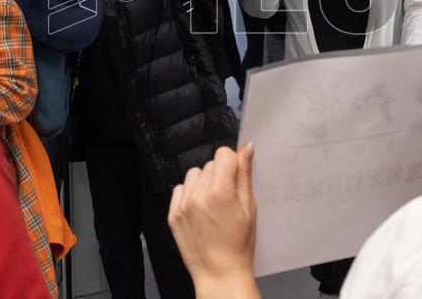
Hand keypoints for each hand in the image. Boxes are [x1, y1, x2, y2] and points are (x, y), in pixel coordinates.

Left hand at [169, 145, 259, 297]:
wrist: (219, 273)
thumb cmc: (239, 245)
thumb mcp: (249, 208)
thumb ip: (245, 175)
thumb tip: (246, 149)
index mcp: (220, 192)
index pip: (223, 154)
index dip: (233, 163)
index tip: (236, 176)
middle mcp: (198, 195)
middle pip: (210, 164)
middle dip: (220, 175)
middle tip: (227, 197)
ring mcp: (183, 205)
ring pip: (194, 174)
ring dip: (204, 182)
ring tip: (213, 202)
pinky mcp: (173, 214)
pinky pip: (180, 188)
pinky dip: (190, 193)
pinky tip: (200, 209)